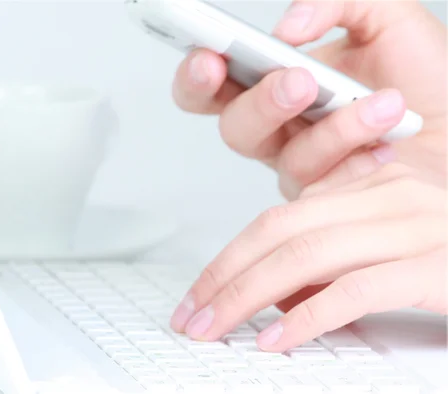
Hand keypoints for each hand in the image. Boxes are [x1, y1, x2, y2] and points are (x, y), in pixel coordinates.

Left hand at [169, 162, 446, 350]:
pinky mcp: (436, 266)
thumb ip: (335, 259)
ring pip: (306, 255)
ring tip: (215, 328)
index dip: (231, 255)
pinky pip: (355, 290)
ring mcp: (416, 228)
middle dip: (226, 275)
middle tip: (192, 314)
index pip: (279, 217)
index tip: (200, 291)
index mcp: (373, 187)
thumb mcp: (387, 247)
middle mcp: (390, 197)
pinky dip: (307, 317)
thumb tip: (274, 296)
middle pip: (280, 231)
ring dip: (249, 295)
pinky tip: (277, 341)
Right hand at [172, 0, 446, 198]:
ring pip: (282, 157)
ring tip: (376, 102)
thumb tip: (288, 28)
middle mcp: (280, 128)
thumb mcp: (384, 18)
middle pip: (233, 127)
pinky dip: (358, 151)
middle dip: (258, 104)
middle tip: (295, 81)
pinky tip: (389, 136)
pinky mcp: (328, 197)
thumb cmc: (424, 78)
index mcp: (274, 83)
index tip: (208, 56)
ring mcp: (302, 165)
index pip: (215, 84)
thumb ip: (334, 4)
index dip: (198, 75)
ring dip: (329, 128)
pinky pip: (326, 181)